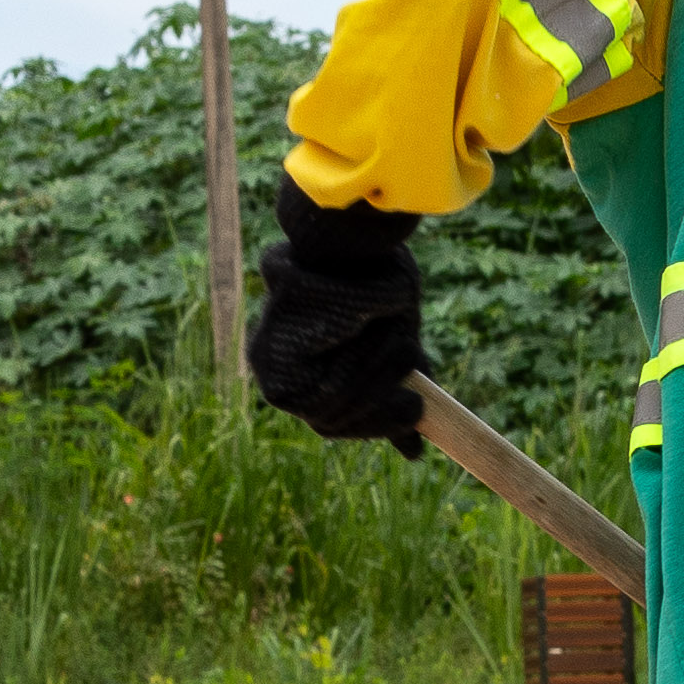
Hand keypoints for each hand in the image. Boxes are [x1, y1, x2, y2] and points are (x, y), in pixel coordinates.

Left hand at [247, 177, 428, 453]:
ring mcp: (271, 329)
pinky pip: (347, 333)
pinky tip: (383, 306)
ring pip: (335, 388)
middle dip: (381, 393)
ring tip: (398, 326)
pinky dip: (374, 329)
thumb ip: (391, 399)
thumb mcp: (390, 355)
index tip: (415, 408)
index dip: (376, 422)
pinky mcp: (285, 295)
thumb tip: (413, 453)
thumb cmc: (376, 291)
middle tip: (414, 365)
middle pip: (327, 412)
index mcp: (288, 375)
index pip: (328, 422)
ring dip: (381, 360)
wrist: (367, 230)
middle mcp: (268, 358)